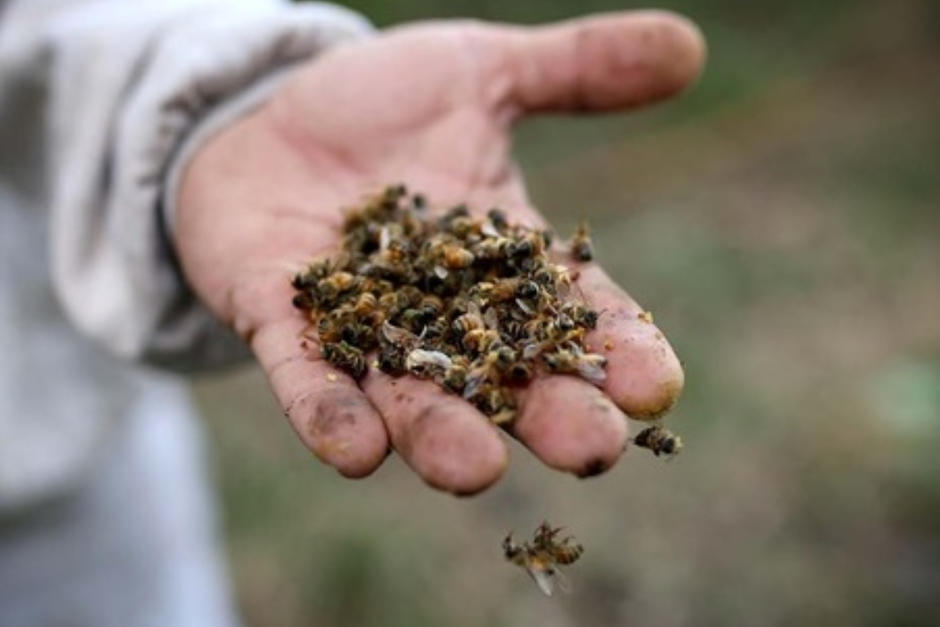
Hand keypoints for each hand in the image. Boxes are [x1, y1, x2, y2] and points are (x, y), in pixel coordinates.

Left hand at [175, 11, 704, 493]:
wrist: (261, 111)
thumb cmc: (378, 103)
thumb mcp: (479, 72)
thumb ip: (576, 69)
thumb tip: (688, 42)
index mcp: (500, 262)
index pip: (575, 314)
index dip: (619, 351)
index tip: (658, 387)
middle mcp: (440, 313)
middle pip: (506, 379)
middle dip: (547, 416)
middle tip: (591, 450)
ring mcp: (359, 327)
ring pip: (410, 399)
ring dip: (441, 437)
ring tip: (475, 468)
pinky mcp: (281, 323)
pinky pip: (306, 381)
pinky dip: (329, 414)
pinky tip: (353, 449)